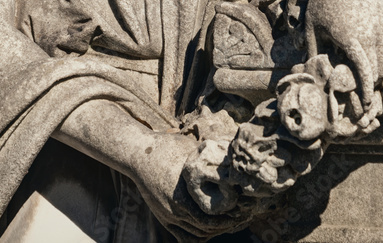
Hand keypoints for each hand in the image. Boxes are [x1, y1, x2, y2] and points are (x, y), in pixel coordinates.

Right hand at [129, 130, 247, 240]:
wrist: (138, 154)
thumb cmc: (167, 148)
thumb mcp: (192, 152)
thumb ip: (210, 161)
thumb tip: (234, 160)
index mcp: (185, 192)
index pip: (216, 214)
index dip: (233, 213)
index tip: (245, 207)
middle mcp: (177, 208)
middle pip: (210, 227)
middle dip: (229, 223)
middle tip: (243, 216)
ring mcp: (169, 215)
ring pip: (199, 234)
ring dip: (216, 231)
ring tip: (230, 222)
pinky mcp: (163, 218)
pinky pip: (184, 237)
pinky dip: (200, 236)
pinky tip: (211, 229)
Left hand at [304, 0, 382, 128]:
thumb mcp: (311, 25)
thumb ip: (312, 51)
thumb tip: (311, 76)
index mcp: (348, 37)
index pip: (361, 73)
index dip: (363, 93)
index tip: (360, 106)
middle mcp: (370, 34)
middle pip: (377, 73)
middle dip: (369, 88)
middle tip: (360, 98)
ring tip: (373, 88)